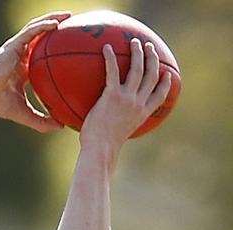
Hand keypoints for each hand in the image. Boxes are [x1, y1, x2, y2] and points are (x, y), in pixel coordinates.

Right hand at [0, 11, 70, 132]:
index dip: (56, 49)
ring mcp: (16, 48)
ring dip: (53, 19)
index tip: (72, 48)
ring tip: (68, 15)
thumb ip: (42, 121)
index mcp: (25, 69)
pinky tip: (56, 24)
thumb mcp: (25, 115)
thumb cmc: (0, 106)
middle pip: (42, 37)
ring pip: (37, 28)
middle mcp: (21, 55)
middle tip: (75, 24)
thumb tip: (61, 126)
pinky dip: (43, 26)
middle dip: (58, 28)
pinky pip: (30, 31)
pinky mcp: (12, 45)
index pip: (42, 55)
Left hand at [80, 38, 171, 156]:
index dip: (166, 84)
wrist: (99, 151)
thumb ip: (118, 127)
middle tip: (149, 47)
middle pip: (152, 76)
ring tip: (135, 42)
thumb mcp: (117, 137)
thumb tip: (107, 126)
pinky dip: (110, 57)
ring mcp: (127, 99)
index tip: (168, 74)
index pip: (160, 97)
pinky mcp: (112, 95)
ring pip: (138, 69)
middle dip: (153, 59)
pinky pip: (113, 71)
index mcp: (142, 114)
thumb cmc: (102, 148)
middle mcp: (138, 104)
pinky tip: (106, 47)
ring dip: (138, 53)